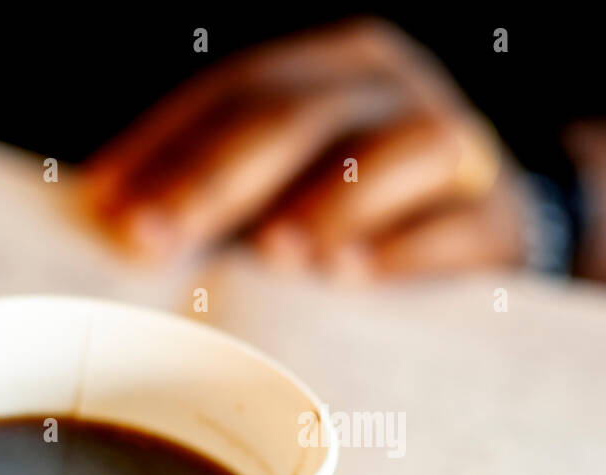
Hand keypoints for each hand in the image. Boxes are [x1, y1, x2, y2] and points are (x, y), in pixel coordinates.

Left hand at [82, 19, 527, 276]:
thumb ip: (224, 193)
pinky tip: (356, 275)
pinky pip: (457, 226)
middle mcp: (389, 90)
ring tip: (272, 255)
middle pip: (296, 118)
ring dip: (328, 203)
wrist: (493, 221)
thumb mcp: (294, 181)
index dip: (167, 146)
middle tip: (152, 240)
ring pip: (394, 153)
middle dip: (215, 179)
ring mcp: (456, 146)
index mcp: (328, 68)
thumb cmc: (363, 209)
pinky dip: (406, 249)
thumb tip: (114, 229)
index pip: (236, 92)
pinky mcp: (500, 218)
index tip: (105, 211)